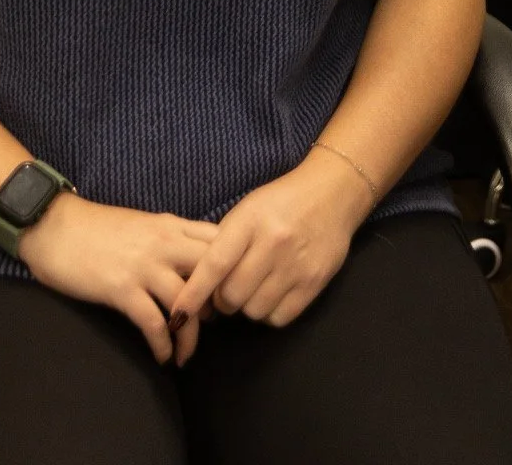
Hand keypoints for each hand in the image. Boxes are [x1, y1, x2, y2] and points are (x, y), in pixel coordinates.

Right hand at [19, 193, 218, 363]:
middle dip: (220, 302)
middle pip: (212, 272)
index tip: (230, 291)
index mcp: (170, 224)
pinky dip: (163, 346)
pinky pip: (154, 323)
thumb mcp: (141, 223)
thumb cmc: (95, 227)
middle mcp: (164, 242)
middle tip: (216, 326)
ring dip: (191, 336)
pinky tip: (162, 357)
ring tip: (187, 354)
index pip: (219, 241)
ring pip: (187, 304)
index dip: (232, 267)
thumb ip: (168, 238)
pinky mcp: (122, 288)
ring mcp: (144, 265)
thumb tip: (192, 265)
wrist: (54, 225)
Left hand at [165, 153, 369, 359]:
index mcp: (251, 220)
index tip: (178, 313)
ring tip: (253, 288)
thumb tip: (198, 283)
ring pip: (254, 311)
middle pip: (232, 295)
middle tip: (227, 290)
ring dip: (247, 306)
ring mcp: (296, 265)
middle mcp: (274, 243)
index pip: (215, 264)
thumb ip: (224, 242)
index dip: (194, 292)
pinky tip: (272, 294)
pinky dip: (269, 313)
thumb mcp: (248, 209)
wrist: (333, 194)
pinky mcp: (314, 283)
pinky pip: (279, 318)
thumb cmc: (281, 201)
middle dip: (223, 300)